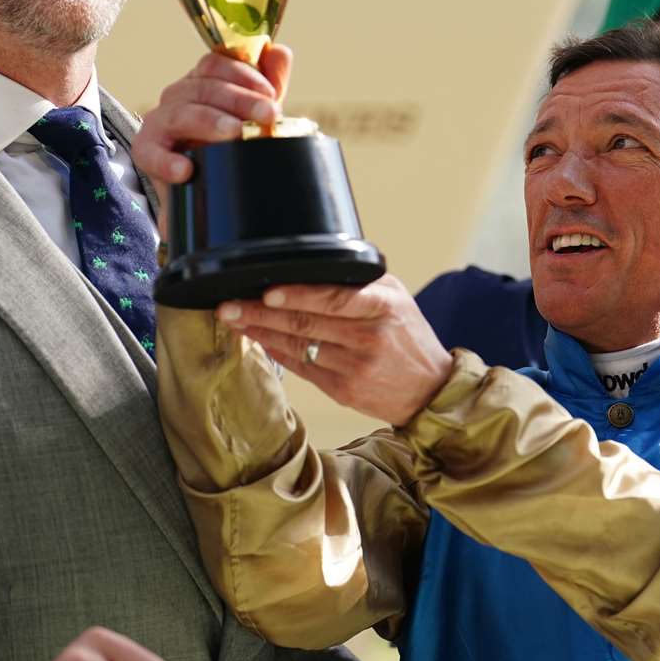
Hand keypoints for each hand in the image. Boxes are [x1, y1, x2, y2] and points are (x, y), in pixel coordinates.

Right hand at [132, 46, 292, 204]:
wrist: (208, 191)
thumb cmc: (231, 144)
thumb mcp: (254, 114)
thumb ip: (269, 83)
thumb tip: (280, 53)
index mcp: (201, 81)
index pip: (215, 64)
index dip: (244, 75)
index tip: (270, 94)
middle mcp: (177, 95)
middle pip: (204, 87)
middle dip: (240, 100)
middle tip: (268, 116)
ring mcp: (160, 122)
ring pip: (182, 114)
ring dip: (211, 122)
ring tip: (236, 134)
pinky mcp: (147, 152)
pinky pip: (152, 153)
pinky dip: (167, 162)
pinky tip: (186, 171)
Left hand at [217, 275, 455, 426]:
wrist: (430, 389)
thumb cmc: (408, 336)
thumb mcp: (395, 298)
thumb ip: (358, 284)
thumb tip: (309, 269)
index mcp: (383, 306)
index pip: (335, 298)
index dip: (298, 295)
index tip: (267, 291)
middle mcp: (368, 337)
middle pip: (306, 322)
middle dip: (261, 312)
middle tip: (229, 304)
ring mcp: (354, 367)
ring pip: (297, 345)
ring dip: (261, 332)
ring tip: (235, 319)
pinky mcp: (343, 391)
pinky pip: (301, 366)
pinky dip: (277, 351)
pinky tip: (258, 339)